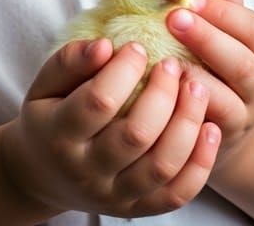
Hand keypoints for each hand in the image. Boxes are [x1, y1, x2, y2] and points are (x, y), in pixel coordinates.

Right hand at [1, 38, 220, 217]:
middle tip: (174, 64)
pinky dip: (200, 163)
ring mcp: (114, 195)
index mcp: (60, 135)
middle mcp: (87, 171)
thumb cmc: (49, 115)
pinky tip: (211, 128)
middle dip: (163, 93)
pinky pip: (177, 193)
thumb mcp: (45, 84)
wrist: (42, 174)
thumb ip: (70, 60)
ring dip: (188, 123)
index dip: (124, 70)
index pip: (99, 101)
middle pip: (136, 135)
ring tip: (198, 87)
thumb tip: (105, 45)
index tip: (138, 46)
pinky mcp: (138, 209)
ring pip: (161, 166)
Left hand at [166, 0, 253, 170]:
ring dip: (196, 79)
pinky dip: (187, 110)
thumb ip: (221, 8)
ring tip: (169, 60)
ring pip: (226, 101)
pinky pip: (205, 128)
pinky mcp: (220, 141)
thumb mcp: (229, 34)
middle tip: (174, 19)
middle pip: (241, 64)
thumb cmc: (220, 62)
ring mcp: (243, 116)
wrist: (231, 122)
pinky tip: (166, 93)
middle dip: (207, 39)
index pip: (253, 29)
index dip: (224, 13)